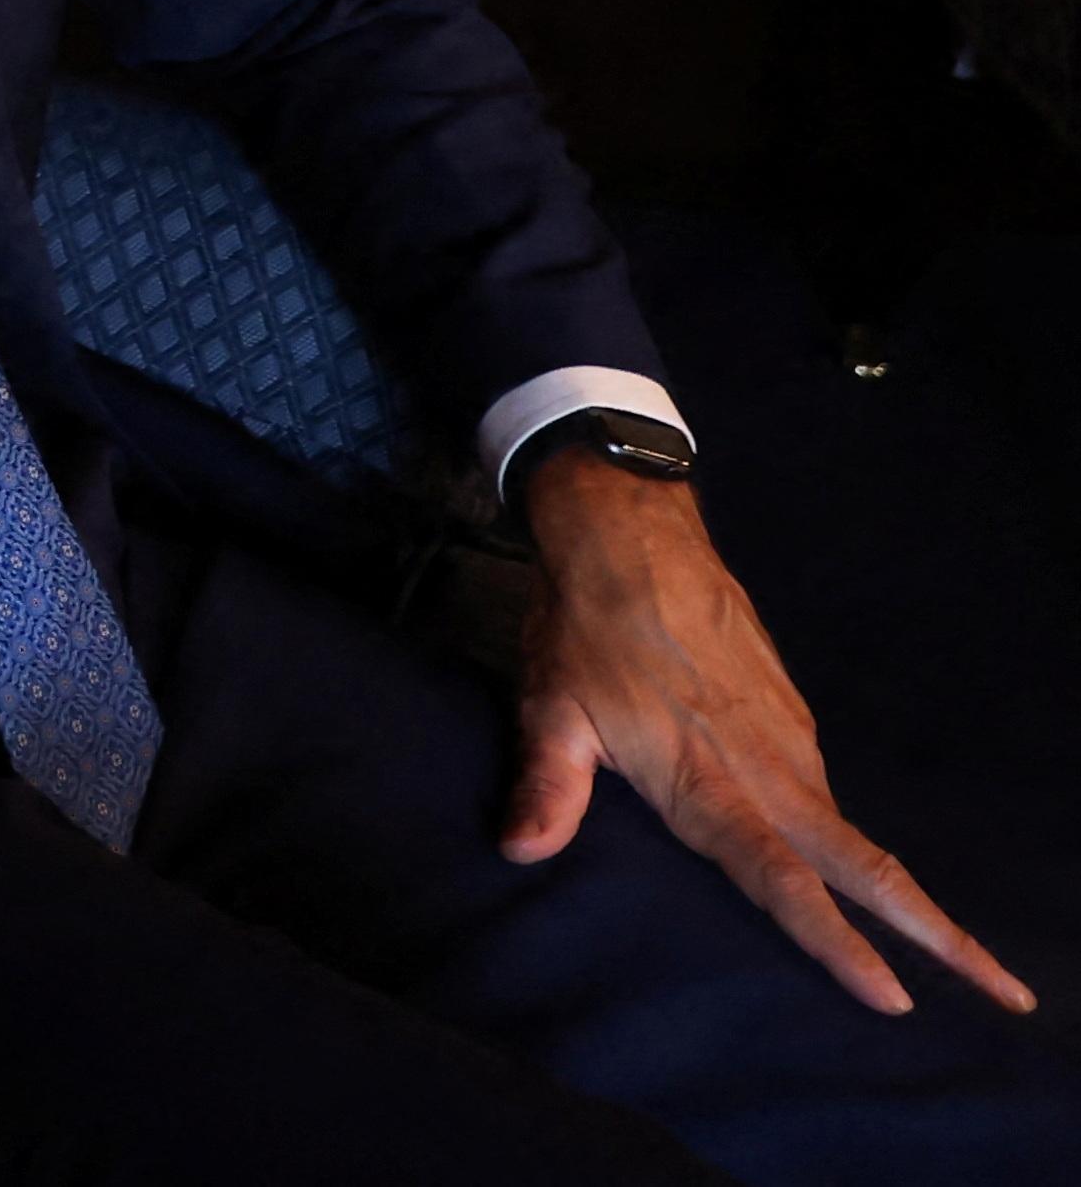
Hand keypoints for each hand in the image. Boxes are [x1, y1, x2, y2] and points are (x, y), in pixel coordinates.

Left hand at [508, 455, 1037, 1020]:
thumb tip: (520, 851)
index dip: (835, 943)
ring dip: (903, 898)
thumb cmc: (583, 628)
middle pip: (866, 869)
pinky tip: (858, 875)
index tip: (896, 998)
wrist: (632, 534)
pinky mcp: (792, 715)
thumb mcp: (549, 707)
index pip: (781, 883)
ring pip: (852, 836)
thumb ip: (547, 787)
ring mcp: (789, 742)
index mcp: (710, 783)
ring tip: (954, 957)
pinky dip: (853, 845)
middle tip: (1011, 994)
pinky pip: (825, 796)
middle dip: (940, 937)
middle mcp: (767, 772)